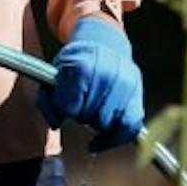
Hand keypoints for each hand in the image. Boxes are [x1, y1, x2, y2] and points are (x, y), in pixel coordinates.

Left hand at [38, 17, 144, 151]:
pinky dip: (115, 137)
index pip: (70, 106)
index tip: (64, 104)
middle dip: (81, 115)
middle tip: (80, 104)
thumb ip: (48, 99)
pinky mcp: (138, 96)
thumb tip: (56, 123)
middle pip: (89, 117)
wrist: (104, 44)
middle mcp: (107, 76)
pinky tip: (101, 140)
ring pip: (108, 124)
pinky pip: (130, 127)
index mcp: (82, 67)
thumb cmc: (77, 62)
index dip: (64, 109)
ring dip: (97, 123)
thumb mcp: (55, 74)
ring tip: (93, 110)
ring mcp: (125, 86)